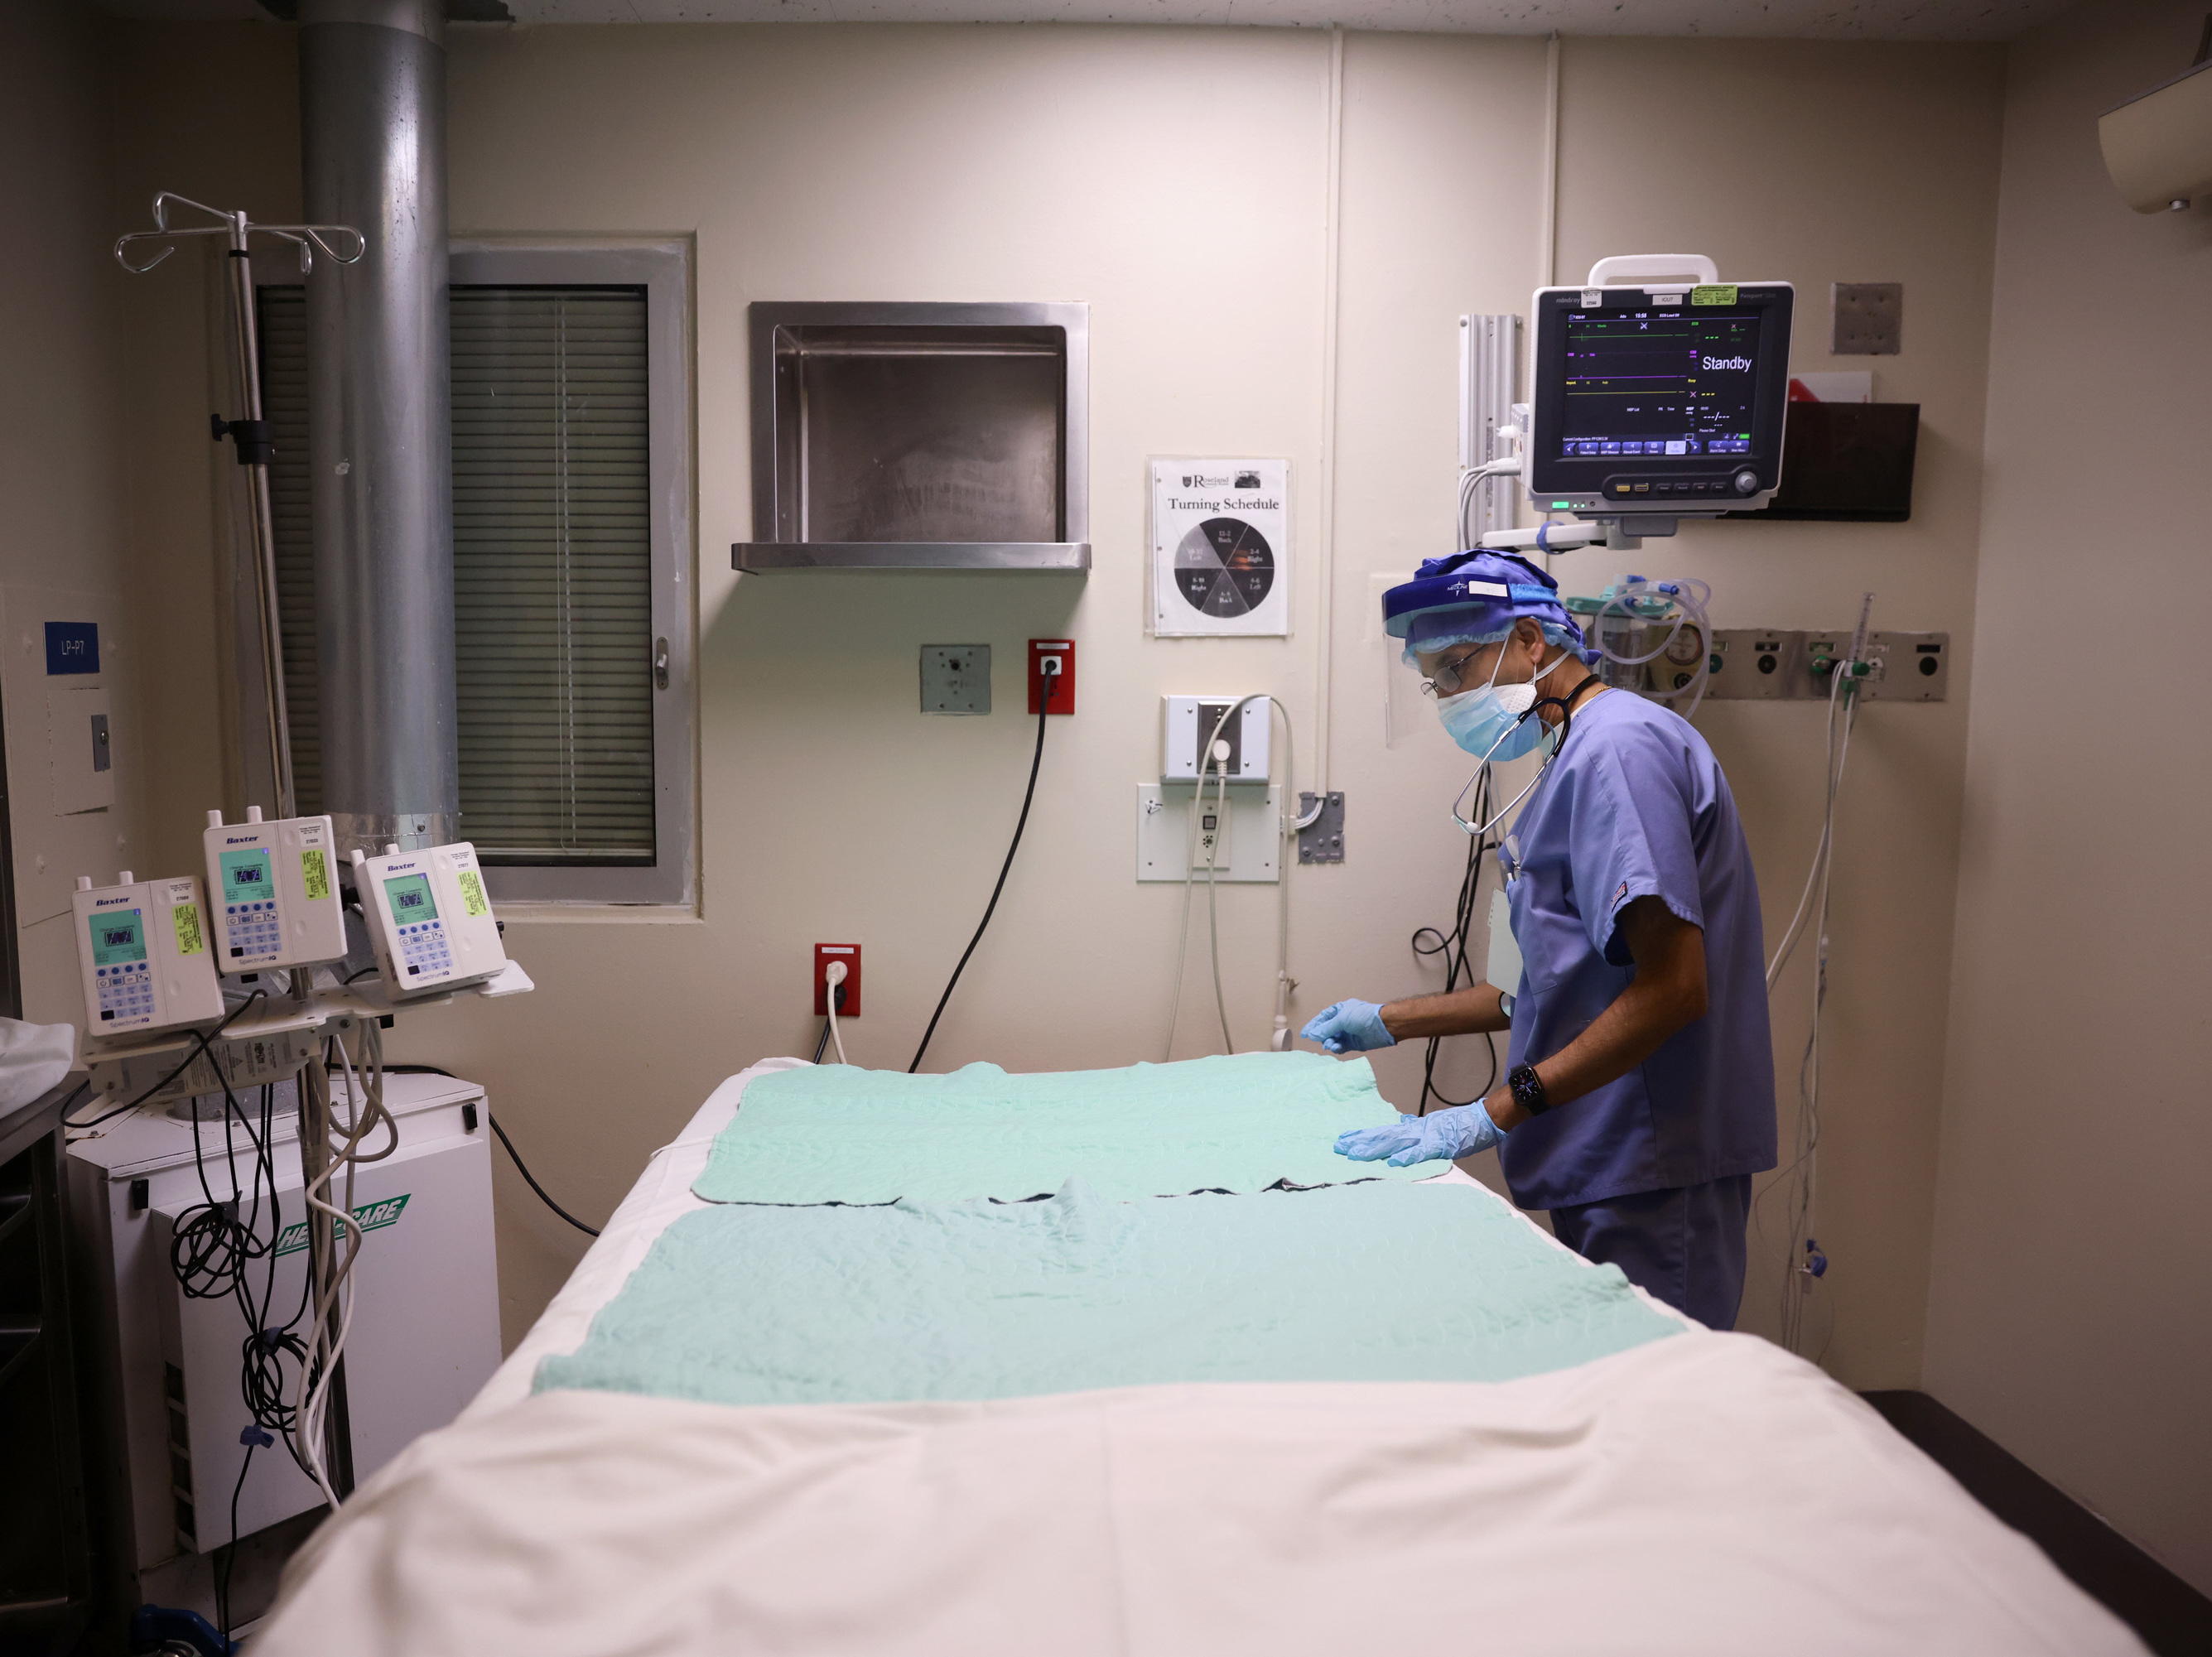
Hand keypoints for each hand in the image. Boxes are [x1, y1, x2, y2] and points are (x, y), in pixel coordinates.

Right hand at [1300, 999, 1395, 1053]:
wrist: (1382, 1026)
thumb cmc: (1363, 1017)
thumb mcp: (1341, 1019)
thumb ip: (1326, 1028)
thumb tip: (1312, 1035)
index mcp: (1340, 1010)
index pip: (1323, 1018)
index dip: (1313, 1025)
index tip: (1304, 1034)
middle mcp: (1343, 1021)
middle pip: (1327, 1030)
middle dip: (1322, 1036)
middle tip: (1320, 1041)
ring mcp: (1348, 1032)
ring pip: (1333, 1039)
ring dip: (1329, 1043)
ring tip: (1330, 1045)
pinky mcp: (1353, 1043)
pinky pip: (1341, 1047)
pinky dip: (1337, 1048)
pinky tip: (1336, 1048)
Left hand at [1334, 1101, 1506, 1165]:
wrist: (1481, 1120)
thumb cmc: (1459, 1125)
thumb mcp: (1432, 1125)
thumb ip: (1415, 1125)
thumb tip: (1401, 1121)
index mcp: (1412, 1129)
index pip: (1382, 1131)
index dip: (1362, 1135)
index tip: (1343, 1138)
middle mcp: (1414, 1131)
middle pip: (1381, 1136)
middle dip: (1359, 1142)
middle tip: (1338, 1147)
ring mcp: (1425, 1137)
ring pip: (1394, 1143)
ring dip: (1374, 1149)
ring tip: (1355, 1154)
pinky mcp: (1439, 1145)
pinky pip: (1420, 1153)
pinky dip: (1406, 1157)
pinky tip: (1392, 1163)